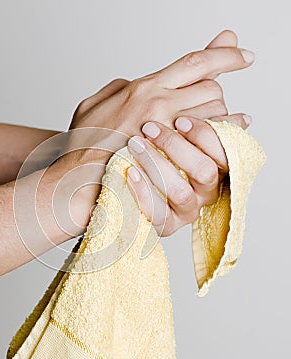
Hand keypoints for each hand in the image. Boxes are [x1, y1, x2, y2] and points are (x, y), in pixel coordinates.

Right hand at [47, 31, 252, 235]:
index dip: (224, 55)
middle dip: (215, 94)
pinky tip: (219, 140)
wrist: (79, 177)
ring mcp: (168, 133)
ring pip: (216, 114)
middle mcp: (159, 105)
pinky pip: (211, 142)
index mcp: (142, 89)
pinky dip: (220, 138)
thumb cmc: (83, 145)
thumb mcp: (92, 104)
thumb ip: (117, 88)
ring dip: (219, 117)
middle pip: (212, 88)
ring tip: (213, 125)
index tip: (241, 54)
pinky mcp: (173, 158)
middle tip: (207, 105)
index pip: (194, 62)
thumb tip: (134, 83)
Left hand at [126, 114, 249, 235]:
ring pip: (181, 192)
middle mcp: (206, 193)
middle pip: (204, 171)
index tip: (179, 120)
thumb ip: (209, 127)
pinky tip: (131, 172)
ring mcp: (187, 211)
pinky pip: (158, 212)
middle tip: (149, 128)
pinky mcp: (166, 225)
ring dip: (157, 164)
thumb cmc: (158, 154)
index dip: (204, 135)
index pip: (224, 154)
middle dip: (175, 146)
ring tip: (136, 144)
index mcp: (217, 170)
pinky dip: (144, 190)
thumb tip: (244, 119)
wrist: (128, 180)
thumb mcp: (182, 138)